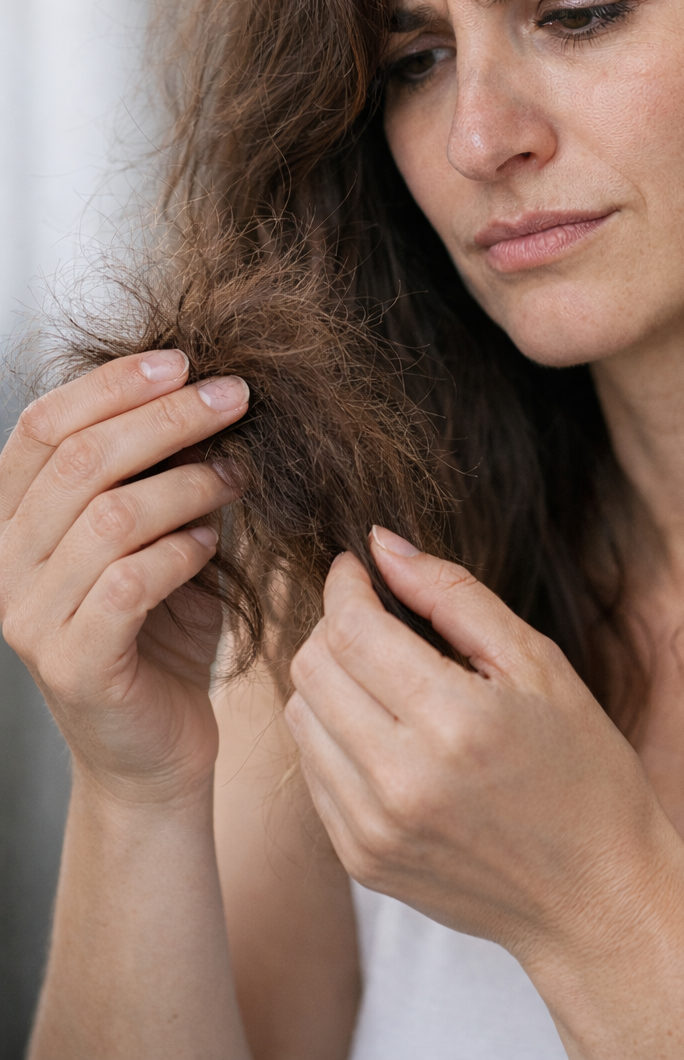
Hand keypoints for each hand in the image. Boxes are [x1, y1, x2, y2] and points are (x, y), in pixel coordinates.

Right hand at [0, 353, 247, 806]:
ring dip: (186, 484)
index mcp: (14, 520)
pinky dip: (180, 551)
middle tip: (235, 399)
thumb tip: (208, 392)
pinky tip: (211, 544)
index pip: (41, 425)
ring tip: (234, 477)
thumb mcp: (154, 533)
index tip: (183, 362)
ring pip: (108, 517)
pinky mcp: (73, 664)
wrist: (155, 748)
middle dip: (166, 418)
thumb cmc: (161, 630)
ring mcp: (30, 617)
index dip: (111, 384)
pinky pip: (128, 583)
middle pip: (79, 460)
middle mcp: (5, 565)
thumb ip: (156, 473)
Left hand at [285, 527, 670, 967]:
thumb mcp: (539, 663)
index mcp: (455, 721)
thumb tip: (382, 544)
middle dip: (335, 625)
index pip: (352, 629)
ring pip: (300, 717)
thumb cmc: (583, 770)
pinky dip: (336, 733)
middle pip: (313, 667)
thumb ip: (454, 594)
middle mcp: (402, 780)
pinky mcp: (361, 861)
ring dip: (330, 679)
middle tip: (377, 617)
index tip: (358, 567)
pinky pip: (314, 770)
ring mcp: (373, 829)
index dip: (346, 584)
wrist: (597, 899)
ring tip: (385, 675)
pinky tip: (387, 729)